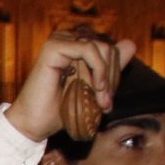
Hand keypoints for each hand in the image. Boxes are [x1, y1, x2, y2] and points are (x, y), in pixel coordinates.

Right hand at [5, 28, 137, 143]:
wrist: (34, 124)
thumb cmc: (59, 110)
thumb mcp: (93, 89)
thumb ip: (110, 67)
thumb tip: (131, 43)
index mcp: (75, 47)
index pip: (110, 50)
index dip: (115, 75)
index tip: (107, 102)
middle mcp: (67, 40)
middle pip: (109, 48)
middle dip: (113, 78)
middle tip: (105, 104)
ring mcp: (59, 41)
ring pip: (103, 48)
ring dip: (106, 77)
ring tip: (100, 100)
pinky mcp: (54, 47)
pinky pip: (89, 49)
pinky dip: (98, 69)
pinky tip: (96, 88)